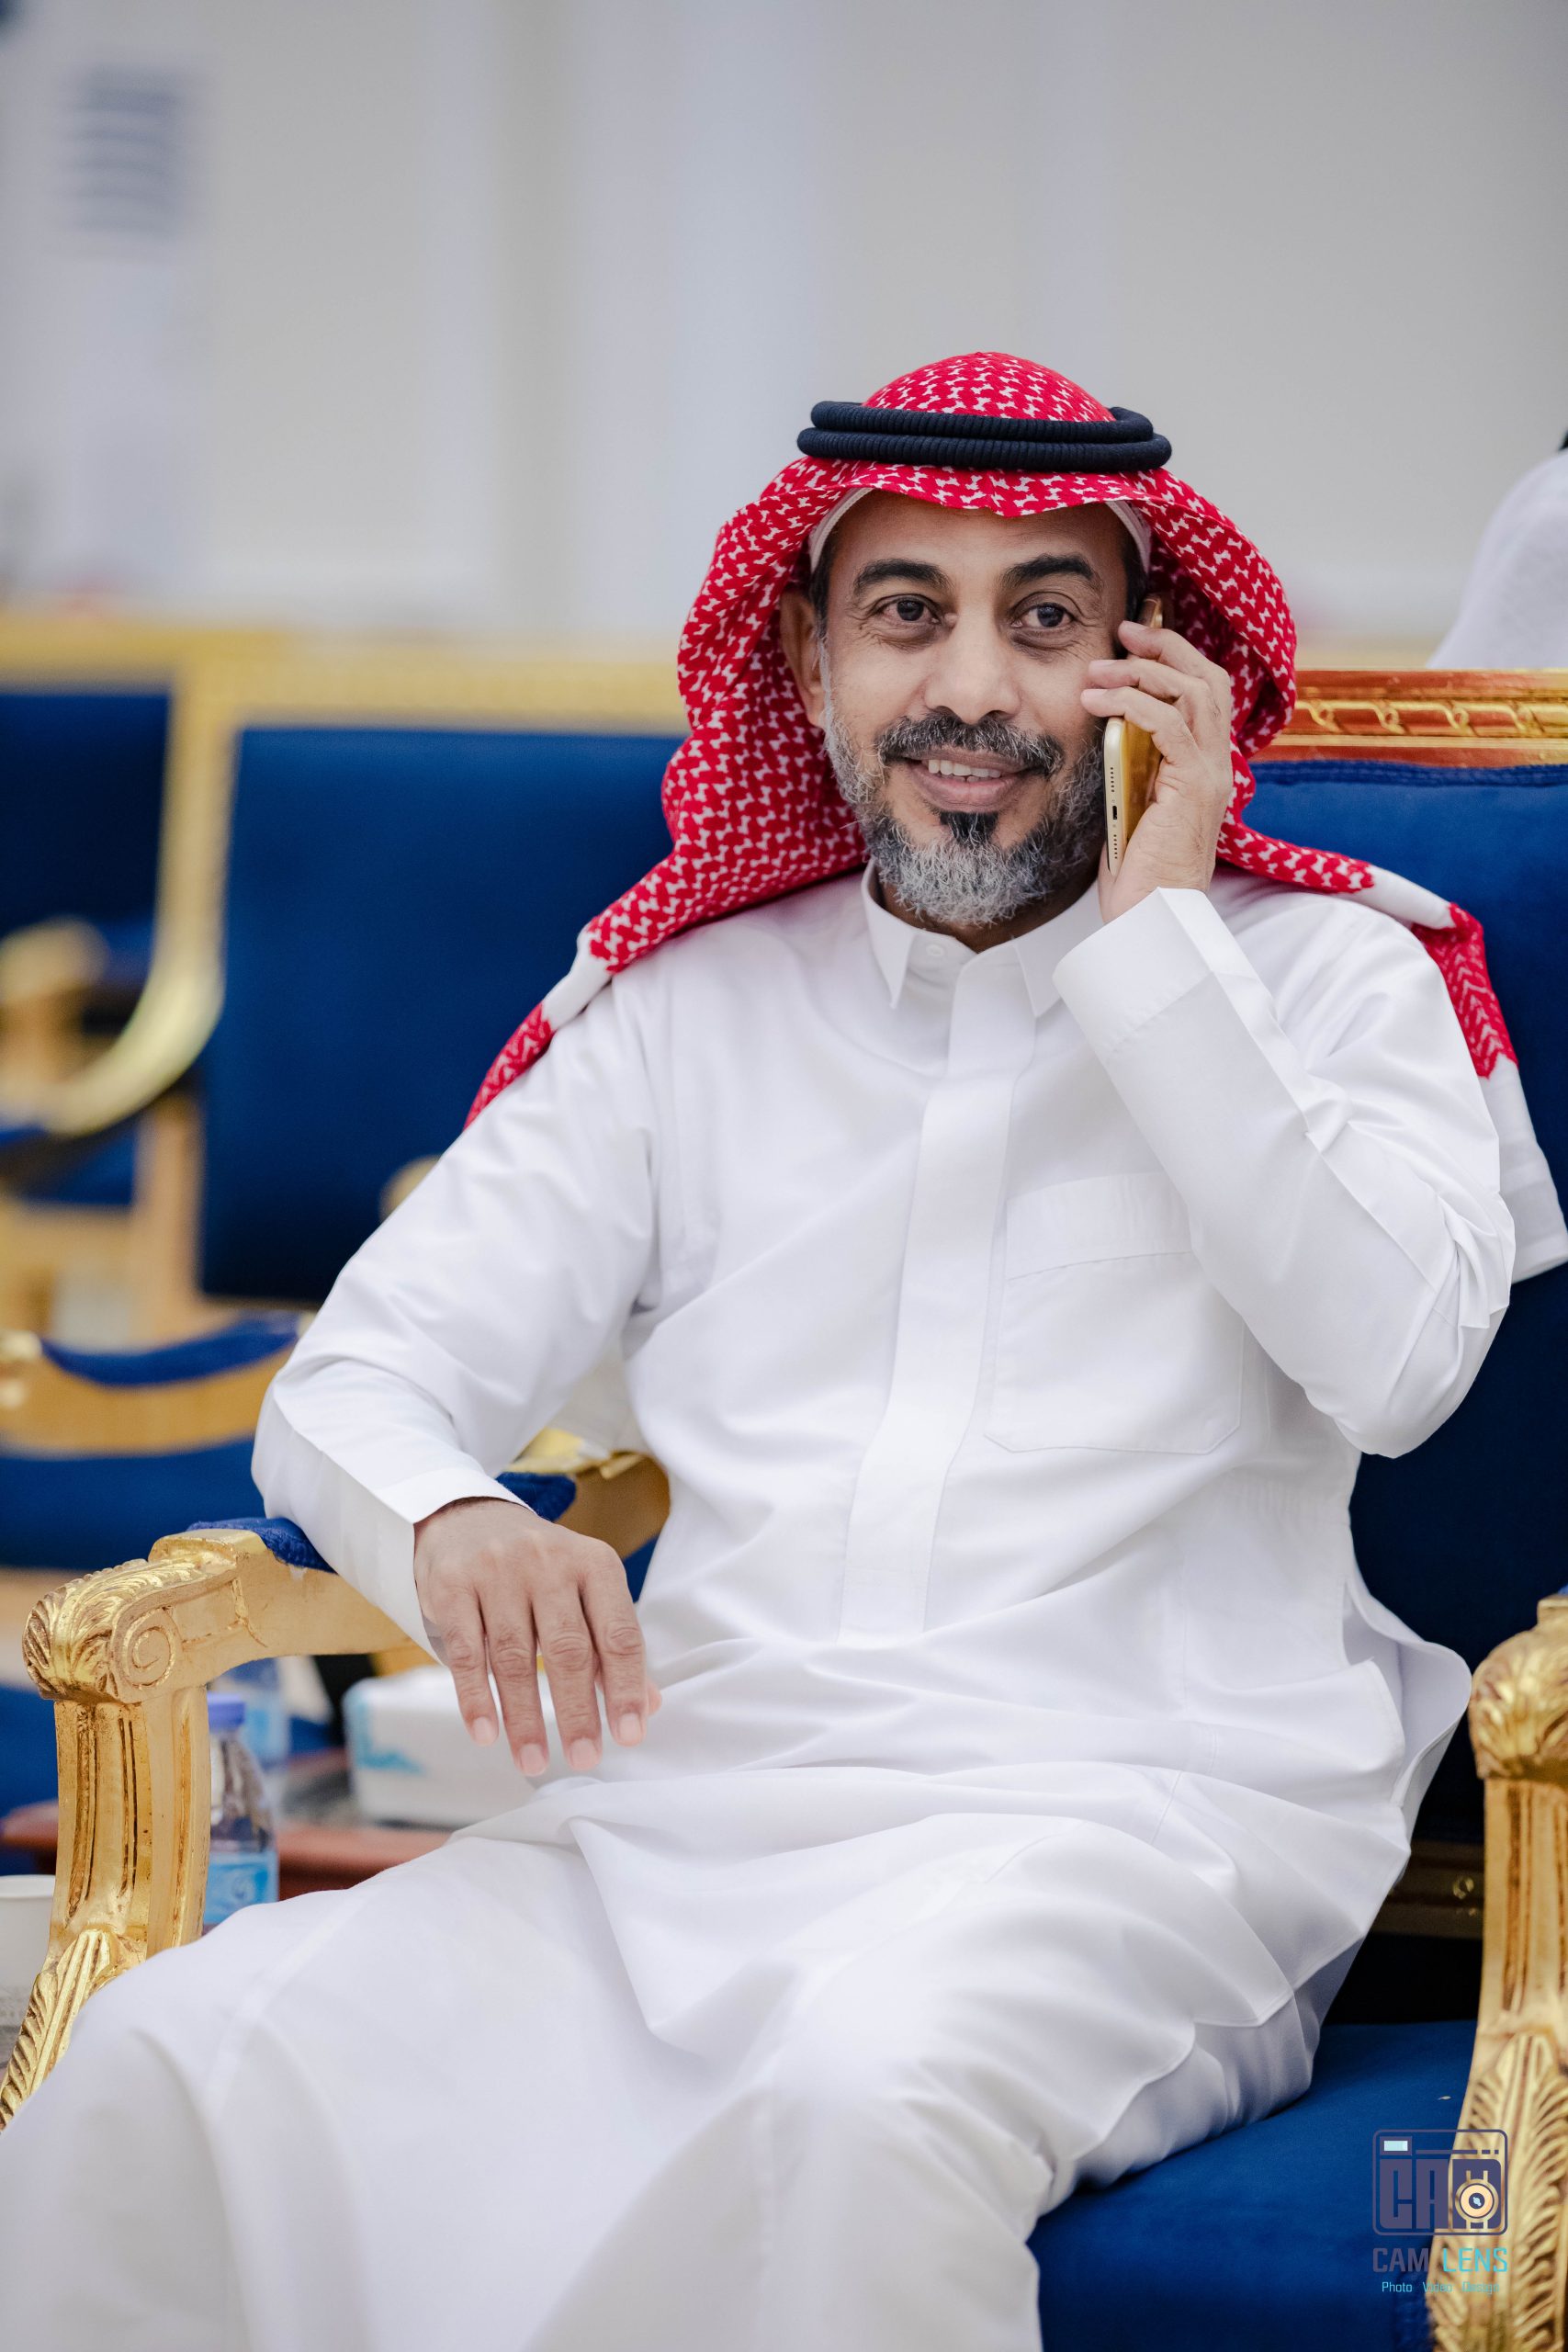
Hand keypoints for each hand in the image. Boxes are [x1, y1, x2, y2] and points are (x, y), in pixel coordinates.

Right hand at [412, 1497, 661, 1774]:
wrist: (466, 1520)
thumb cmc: (538, 1569)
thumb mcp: (585, 1591)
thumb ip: (613, 1645)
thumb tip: (648, 1705)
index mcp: (594, 1564)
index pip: (618, 1633)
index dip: (626, 1687)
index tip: (630, 1734)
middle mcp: (549, 1561)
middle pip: (567, 1648)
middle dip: (576, 1711)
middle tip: (584, 1759)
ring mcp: (497, 1570)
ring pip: (515, 1656)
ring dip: (524, 1717)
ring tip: (533, 1760)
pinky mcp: (453, 1585)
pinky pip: (465, 1651)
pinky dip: (476, 1697)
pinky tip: (486, 1732)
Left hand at [1080, 616, 1234, 922]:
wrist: (1152, 918)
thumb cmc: (1138, 873)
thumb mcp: (1131, 804)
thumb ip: (1130, 764)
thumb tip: (1106, 728)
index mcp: (1204, 765)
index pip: (1205, 692)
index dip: (1175, 658)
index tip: (1132, 643)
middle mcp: (1217, 764)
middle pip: (1208, 678)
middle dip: (1166, 647)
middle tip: (1124, 633)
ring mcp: (1210, 774)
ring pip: (1192, 692)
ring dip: (1142, 672)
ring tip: (1097, 672)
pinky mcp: (1193, 787)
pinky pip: (1169, 724)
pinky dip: (1132, 704)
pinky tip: (1096, 703)